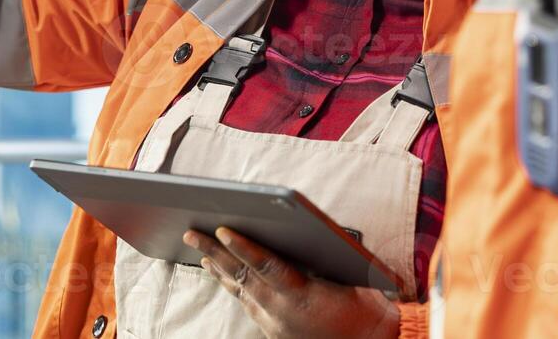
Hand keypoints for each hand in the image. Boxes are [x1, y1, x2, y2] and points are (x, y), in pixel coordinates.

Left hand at [184, 228, 398, 338]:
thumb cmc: (366, 310)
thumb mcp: (348, 278)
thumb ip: (318, 258)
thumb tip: (293, 234)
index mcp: (301, 296)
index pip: (265, 266)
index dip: (242, 246)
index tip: (222, 229)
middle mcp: (281, 312)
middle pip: (242, 277)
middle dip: (214, 252)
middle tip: (191, 234)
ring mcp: (274, 325)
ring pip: (240, 291)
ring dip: (218, 269)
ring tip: (199, 251)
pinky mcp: (274, 332)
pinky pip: (247, 304)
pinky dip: (232, 285)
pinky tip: (222, 275)